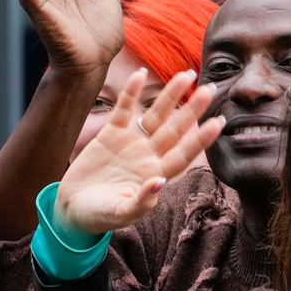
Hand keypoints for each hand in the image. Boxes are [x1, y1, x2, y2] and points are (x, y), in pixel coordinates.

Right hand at [56, 70, 223, 233]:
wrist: (73, 209)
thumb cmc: (100, 216)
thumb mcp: (121, 214)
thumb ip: (141, 202)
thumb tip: (159, 183)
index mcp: (157, 175)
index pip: (184, 154)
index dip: (201, 139)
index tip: (218, 122)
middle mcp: (149, 156)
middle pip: (176, 129)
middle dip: (193, 110)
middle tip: (210, 89)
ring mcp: (132, 143)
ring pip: (156, 115)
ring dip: (170, 95)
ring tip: (186, 75)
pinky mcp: (110, 134)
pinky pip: (124, 110)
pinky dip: (131, 93)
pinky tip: (140, 74)